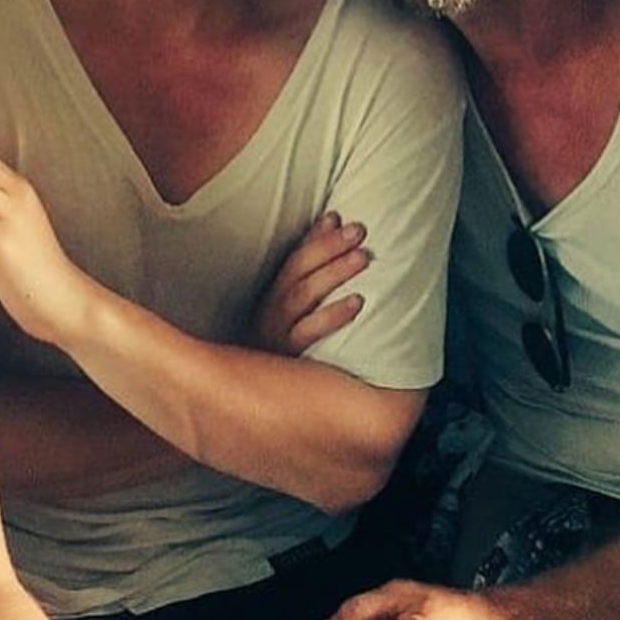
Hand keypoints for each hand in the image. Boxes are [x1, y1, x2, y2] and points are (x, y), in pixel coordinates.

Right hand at [253, 212, 368, 354]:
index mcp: (269, 299)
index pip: (292, 260)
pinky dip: (333, 314)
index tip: (338, 217)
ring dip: (334, 273)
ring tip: (362, 257)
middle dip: (328, 248)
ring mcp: (276, 335)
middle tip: (359, 231)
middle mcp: (268, 313)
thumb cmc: (284, 355)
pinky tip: (358, 302)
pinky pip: (310, 332)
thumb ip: (308, 281)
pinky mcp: (288, 359)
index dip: (314, 238)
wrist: (256, 403)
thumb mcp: (289, 318)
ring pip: (303, 296)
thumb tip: (333, 233)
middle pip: (298, 273)